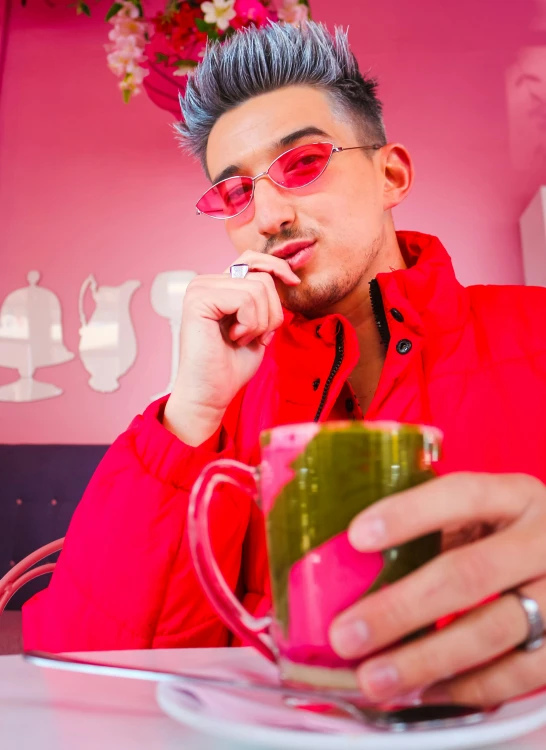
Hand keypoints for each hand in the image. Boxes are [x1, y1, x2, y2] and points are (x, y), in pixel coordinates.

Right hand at [164, 250, 299, 445]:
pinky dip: (250, 324)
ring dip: (260, 323)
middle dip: (271, 313)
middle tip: (254, 337)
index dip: (276, 266)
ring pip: (258, 289)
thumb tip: (285, 276)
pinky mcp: (198, 299)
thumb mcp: (258, 326)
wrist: (212, 393)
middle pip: (262, 278)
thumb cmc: (232, 365)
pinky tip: (234, 338)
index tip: (294, 282)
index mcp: (218, 286)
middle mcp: (206, 282)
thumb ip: (264, 300)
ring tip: (241, 339)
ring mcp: (200, 289)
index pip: (252, 259)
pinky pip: (245, 299)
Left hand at [328, 473, 545, 705]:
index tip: (357, 537)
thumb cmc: (511, 537)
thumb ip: (436, 529)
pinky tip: (425, 692)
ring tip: (375, 678)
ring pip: (494, 630)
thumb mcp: (484, 515)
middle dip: (400, 609)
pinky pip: (521, 674)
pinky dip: (468, 688)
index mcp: (517, 496)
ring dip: (426, 660)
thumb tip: (353, 564)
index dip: (408, 514)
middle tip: (346, 634)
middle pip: (470, 574)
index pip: (462, 495)